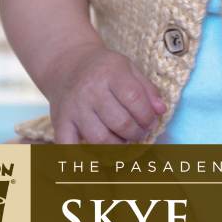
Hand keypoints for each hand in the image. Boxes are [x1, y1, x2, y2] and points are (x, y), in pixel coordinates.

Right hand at [45, 43, 166, 143]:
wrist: (66, 63)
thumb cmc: (104, 68)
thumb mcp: (128, 68)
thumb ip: (147, 89)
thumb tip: (161, 111)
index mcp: (110, 73)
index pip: (134, 99)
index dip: (148, 116)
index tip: (151, 122)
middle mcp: (90, 90)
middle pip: (120, 123)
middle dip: (136, 133)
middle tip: (139, 133)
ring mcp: (74, 108)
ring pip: (100, 140)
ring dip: (118, 147)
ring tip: (124, 141)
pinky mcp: (60, 122)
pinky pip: (70, 148)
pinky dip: (85, 159)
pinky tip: (100, 155)